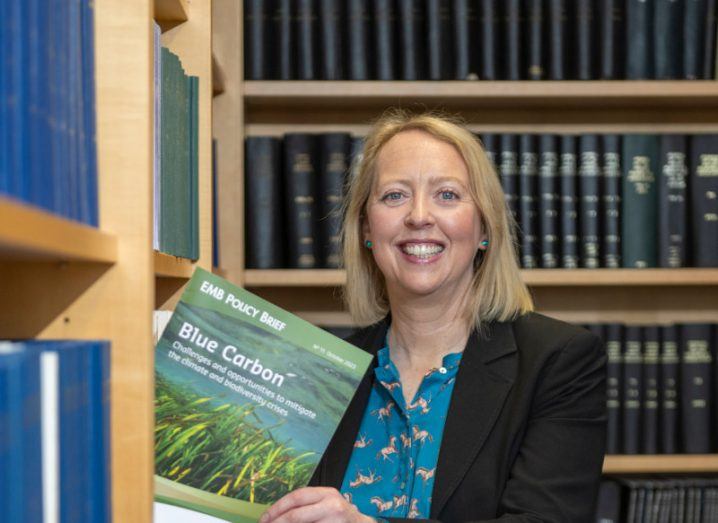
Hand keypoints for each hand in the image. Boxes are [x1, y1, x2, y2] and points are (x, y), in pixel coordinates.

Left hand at [258, 487, 376, 522]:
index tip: (264, 518)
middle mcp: (331, 506)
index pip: (296, 497)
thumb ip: (306, 506)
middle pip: (296, 515)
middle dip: (277, 522)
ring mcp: (334, 522)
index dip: (277, 508)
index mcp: (326, 493)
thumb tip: (275, 516)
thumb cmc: (338, 515)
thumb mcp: (325, 503)